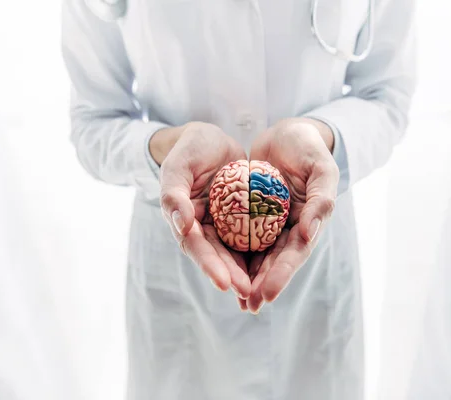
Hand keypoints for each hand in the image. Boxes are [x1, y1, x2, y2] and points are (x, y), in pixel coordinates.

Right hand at [154, 122, 251, 298]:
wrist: (211, 139)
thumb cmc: (190, 149)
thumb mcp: (178, 165)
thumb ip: (174, 194)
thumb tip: (183, 226)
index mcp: (183, 219)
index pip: (195, 246)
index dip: (209, 265)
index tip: (223, 283)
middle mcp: (203, 227)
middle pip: (217, 255)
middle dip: (232, 275)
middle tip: (248, 293)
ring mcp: (222, 224)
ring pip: (235, 251)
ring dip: (247, 271)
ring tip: (262, 290)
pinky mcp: (241, 218)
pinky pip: (252, 235)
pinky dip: (261, 251)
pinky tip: (276, 266)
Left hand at [244, 118, 338, 312]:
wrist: (288, 134)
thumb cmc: (309, 148)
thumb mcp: (322, 169)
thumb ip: (321, 200)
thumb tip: (309, 236)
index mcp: (309, 222)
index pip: (295, 254)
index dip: (282, 275)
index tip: (266, 294)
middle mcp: (289, 228)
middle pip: (274, 261)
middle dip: (261, 284)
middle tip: (247, 305)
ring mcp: (269, 223)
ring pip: (256, 254)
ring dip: (246, 275)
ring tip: (233, 297)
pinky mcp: (251, 214)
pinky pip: (239, 234)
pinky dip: (231, 251)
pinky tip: (219, 267)